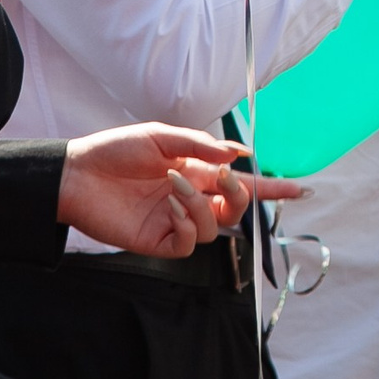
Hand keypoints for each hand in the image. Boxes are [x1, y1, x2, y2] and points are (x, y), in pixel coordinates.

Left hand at [58, 124, 304, 257]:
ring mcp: (176, 222)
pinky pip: (189, 243)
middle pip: (235, 208)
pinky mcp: (158, 241)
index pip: (240, 183)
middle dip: (241, 195)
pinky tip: (170, 207)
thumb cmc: (115, 150)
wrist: (77, 173)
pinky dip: (187, 223)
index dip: (271, 187)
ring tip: (174, 185)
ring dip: (202, 205)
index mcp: (195, 172)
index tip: (301, 188)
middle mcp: (191, 198)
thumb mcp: (161, 135)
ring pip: (214, 227)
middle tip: (221, 177)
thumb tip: (238, 155)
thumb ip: (201, 145)